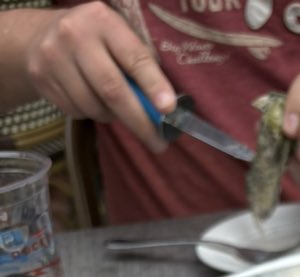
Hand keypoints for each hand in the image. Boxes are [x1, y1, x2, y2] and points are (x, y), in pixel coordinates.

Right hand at [24, 1, 175, 152]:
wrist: (40, 36)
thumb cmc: (94, 41)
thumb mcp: (116, 37)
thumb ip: (138, 63)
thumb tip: (165, 108)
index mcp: (103, 20)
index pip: (134, 57)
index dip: (154, 85)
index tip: (169, 109)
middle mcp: (75, 35)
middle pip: (112, 90)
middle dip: (139, 121)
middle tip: (158, 144)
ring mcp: (54, 56)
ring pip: (94, 106)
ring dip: (112, 117)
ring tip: (117, 111)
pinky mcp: (42, 78)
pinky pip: (76, 111)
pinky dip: (91, 114)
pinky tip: (91, 101)